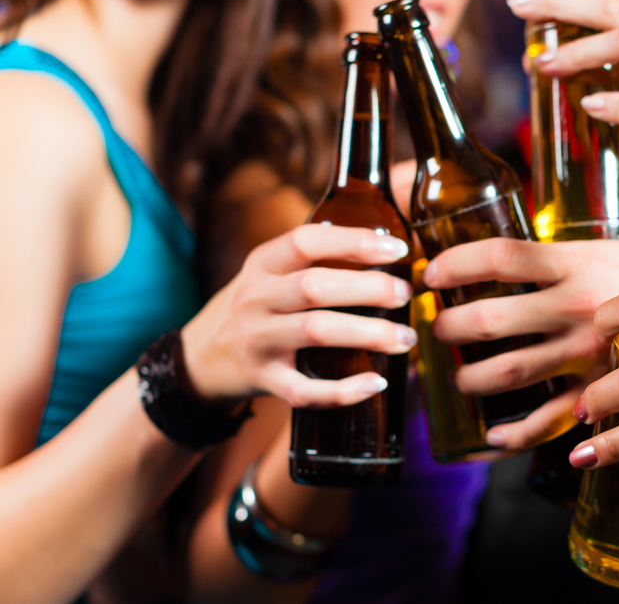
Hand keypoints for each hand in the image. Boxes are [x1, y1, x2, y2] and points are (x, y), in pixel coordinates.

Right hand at [181, 224, 415, 407]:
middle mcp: (256, 299)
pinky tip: (376, 383)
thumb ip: (316, 258)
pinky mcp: (264, 380)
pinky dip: (343, 390)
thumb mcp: (271, 272)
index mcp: (263, 263)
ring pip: (315, 332)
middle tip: (406, 294)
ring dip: (368, 334)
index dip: (354, 242)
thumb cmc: (258, 306)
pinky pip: (305, 390)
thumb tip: (390, 249)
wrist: (201, 358)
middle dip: (368, 289)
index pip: (307, 241)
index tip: (397, 250)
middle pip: (315, 287)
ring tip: (405, 338)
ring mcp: (257, 341)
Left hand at [423, 237, 618, 448]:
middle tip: (438, 331)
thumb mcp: (610, 250)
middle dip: (451, 328)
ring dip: (471, 380)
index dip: (457, 264)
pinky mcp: (601, 392)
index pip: (502, 257)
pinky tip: (492, 436)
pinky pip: (548, 420)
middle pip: (491, 319)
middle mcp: (575, 308)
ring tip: (459, 380)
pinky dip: (514, 434)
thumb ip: (563, 256)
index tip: (430, 274)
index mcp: (577, 264)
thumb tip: (511, 256)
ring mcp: (586, 354)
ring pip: (509, 372)